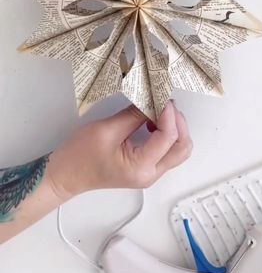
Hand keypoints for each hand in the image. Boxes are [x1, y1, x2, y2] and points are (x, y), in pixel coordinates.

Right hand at [47, 101, 191, 200]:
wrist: (67, 174)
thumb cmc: (80, 156)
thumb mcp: (107, 129)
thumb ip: (134, 115)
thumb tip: (153, 101)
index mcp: (140, 168)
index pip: (168, 138)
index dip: (169, 114)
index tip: (162, 98)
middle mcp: (150, 174)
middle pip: (182, 148)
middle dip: (179, 123)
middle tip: (165, 104)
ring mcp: (150, 173)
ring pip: (178, 150)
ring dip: (174, 128)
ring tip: (158, 112)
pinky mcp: (146, 167)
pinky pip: (167, 151)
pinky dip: (167, 134)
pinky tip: (153, 122)